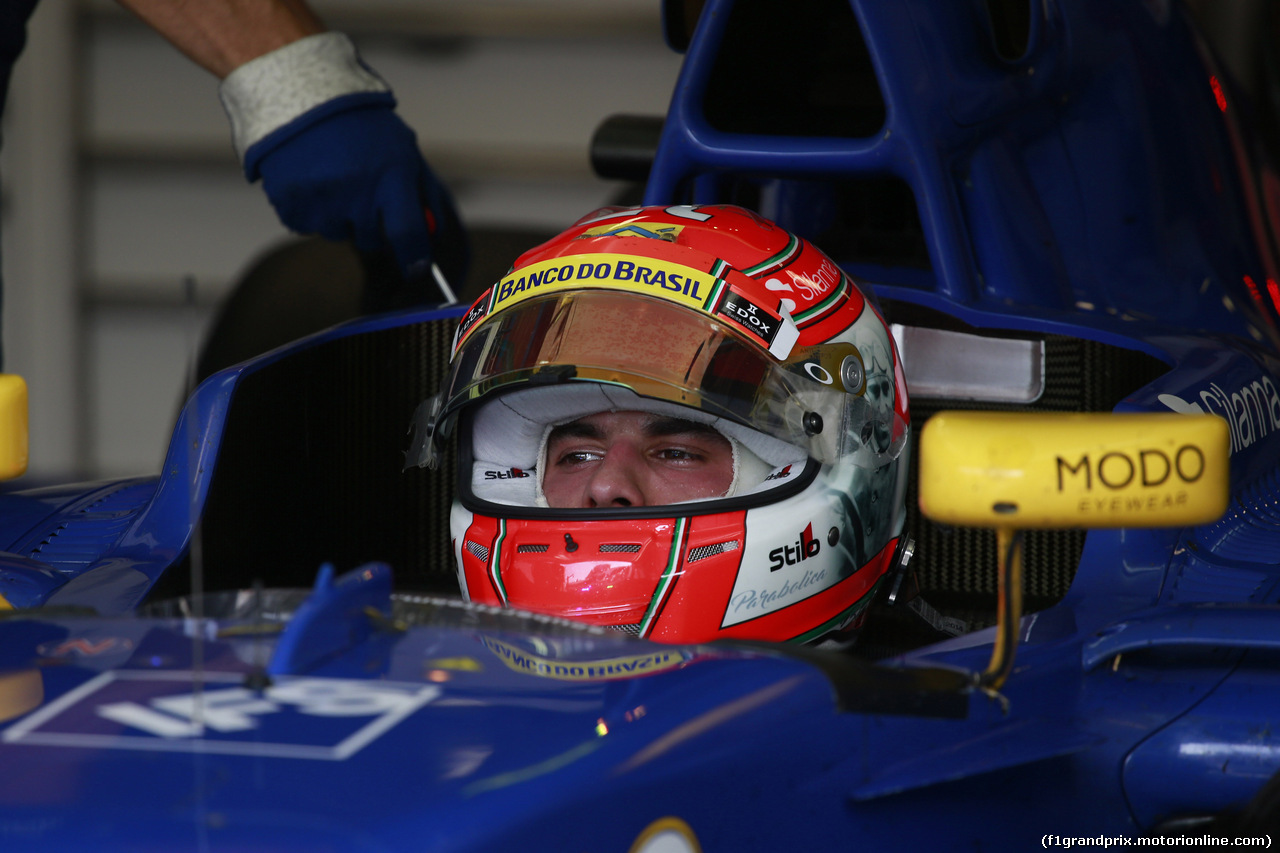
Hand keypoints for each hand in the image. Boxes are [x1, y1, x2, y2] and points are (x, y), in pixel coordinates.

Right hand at [251, 101, 467, 298]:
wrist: (302, 95)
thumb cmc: (362, 125)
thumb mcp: (403, 149)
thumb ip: (423, 192)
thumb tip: (434, 234)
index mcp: (391, 177)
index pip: (408, 236)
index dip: (414, 258)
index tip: (416, 266)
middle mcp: (357, 192)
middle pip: (372, 241)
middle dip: (372, 226)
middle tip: (363, 194)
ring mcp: (322, 200)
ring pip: (338, 234)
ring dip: (340, 217)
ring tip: (333, 177)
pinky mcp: (292, 203)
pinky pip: (307, 226)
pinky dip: (311, 210)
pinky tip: (311, 179)